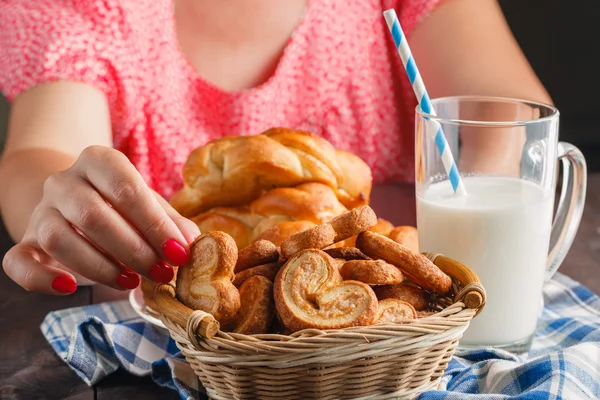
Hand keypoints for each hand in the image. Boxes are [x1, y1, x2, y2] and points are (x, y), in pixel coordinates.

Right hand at [2, 146, 199, 293]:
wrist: (75, 204)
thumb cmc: (122, 207)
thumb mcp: (151, 207)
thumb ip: (172, 224)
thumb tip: (192, 244)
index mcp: (99, 162)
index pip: (126, 188)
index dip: (155, 224)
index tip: (178, 253)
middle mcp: (64, 181)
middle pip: (94, 215)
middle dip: (133, 250)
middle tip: (160, 273)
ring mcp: (41, 211)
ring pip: (60, 238)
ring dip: (99, 266)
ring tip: (131, 281)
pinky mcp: (24, 242)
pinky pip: (19, 261)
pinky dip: (42, 279)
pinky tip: (70, 287)